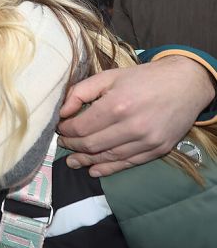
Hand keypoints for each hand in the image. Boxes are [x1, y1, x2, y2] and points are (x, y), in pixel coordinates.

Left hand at [58, 55, 214, 176]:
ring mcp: (147, 140)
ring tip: (73, 161)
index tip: (60, 128)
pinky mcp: (158, 149)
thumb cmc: (144, 78)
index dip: (66, 130)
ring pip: (108, 157)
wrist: (186, 84)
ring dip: (87, 160)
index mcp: (117, 105)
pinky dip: (109, 169)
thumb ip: (80, 92)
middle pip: (92, 144)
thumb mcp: (109, 76)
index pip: (81, 127)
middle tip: (63, 143)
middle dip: (73, 145)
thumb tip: (62, 112)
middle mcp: (133, 126)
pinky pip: (128, 163)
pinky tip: (94, 170)